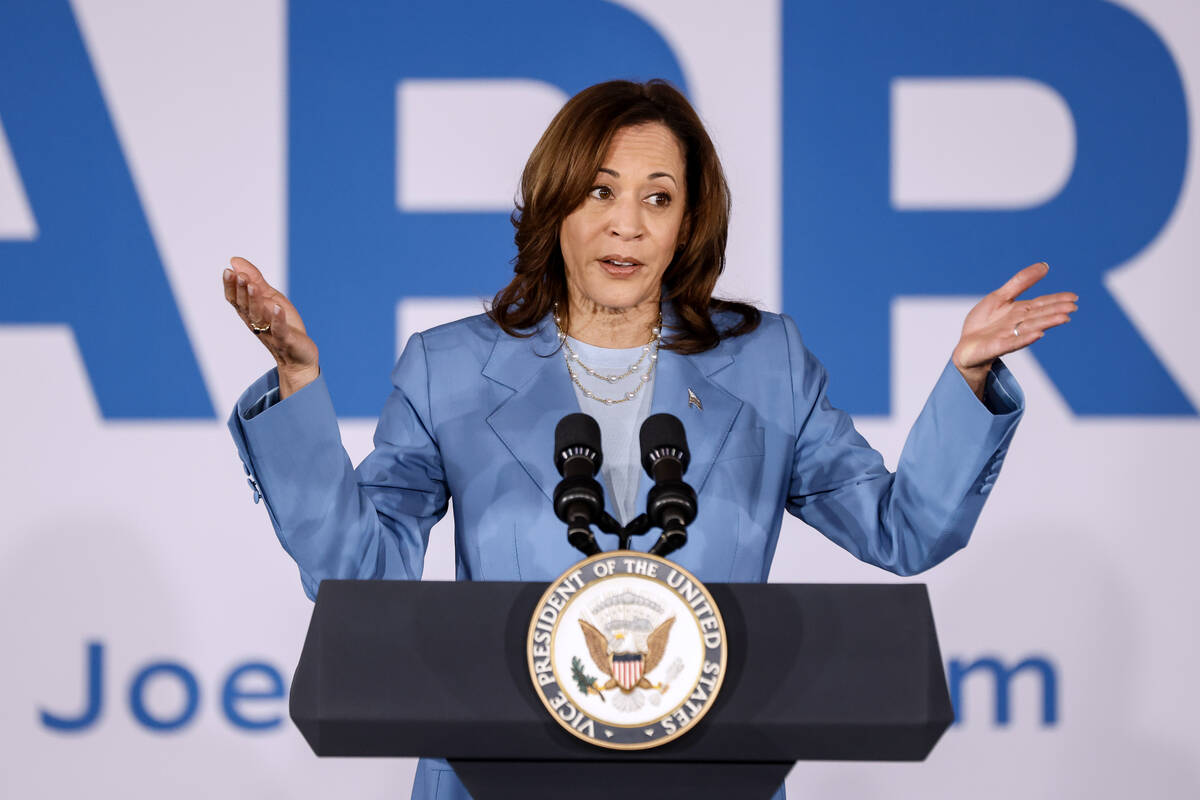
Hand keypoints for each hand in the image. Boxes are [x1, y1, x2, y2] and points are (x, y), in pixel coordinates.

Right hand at [223, 256, 319, 398]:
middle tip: (239, 275)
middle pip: (245, 306)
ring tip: (253, 285)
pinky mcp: (286, 340)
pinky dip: (277, 319)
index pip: (236, 300)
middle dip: (242, 291)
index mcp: (250, 313)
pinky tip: (276, 307)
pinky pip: (280, 330)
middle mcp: (256, 323)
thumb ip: (255, 279)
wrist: (298, 357)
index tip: (228, 271)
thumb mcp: (269, 298)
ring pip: (259, 316)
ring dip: (255, 300)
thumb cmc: (283, 325)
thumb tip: (234, 260)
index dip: (231, 287)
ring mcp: (270, 333)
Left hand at [952, 262, 1077, 398]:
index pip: (1041, 303)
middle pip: (1039, 315)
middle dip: (1055, 311)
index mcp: (1020, 311)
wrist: (966, 344)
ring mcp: (1009, 335)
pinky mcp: (998, 346)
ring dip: (1047, 323)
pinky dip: (1026, 338)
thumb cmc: (983, 322)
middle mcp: (1018, 323)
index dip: (1057, 300)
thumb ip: (1021, 282)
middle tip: (1073, 307)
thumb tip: (1045, 266)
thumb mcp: (1000, 296)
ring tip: (1063, 318)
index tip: (1074, 297)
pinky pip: (1013, 342)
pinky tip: (1038, 334)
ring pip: (1031, 327)